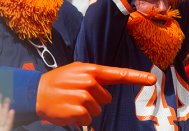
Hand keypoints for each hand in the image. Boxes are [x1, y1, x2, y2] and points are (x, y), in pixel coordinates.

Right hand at [36, 62, 155, 125]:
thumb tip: (106, 91)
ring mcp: (84, 96)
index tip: (152, 79)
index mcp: (90, 70)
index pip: (118, 74)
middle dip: (94, 100)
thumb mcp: (75, 72)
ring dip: (86, 110)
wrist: (35, 92)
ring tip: (71, 102)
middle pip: (106, 98)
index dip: (137, 77)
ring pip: (97, 110)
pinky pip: (88, 119)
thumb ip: (94, 77)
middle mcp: (89, 81)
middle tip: (76, 95)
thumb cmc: (57, 82)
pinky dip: (80, 118)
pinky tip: (69, 110)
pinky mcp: (79, 110)